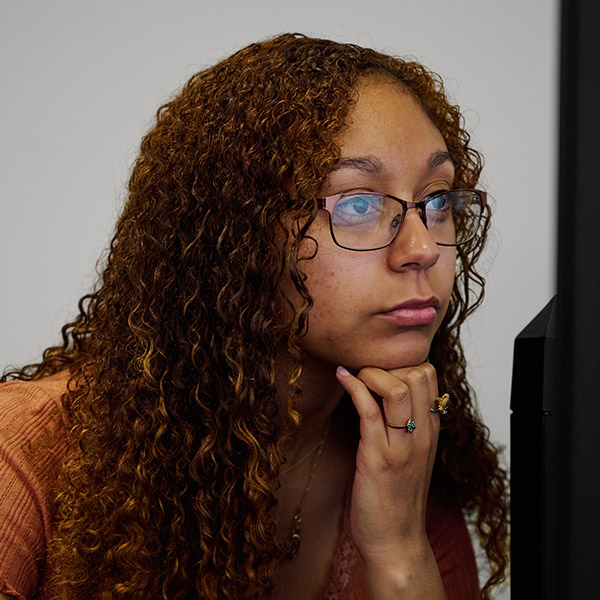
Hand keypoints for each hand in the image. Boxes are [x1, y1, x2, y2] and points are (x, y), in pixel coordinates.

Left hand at [336, 363, 445, 597]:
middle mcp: (422, 434)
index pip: (429, 376)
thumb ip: (407, 424)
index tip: (380, 370)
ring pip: (397, 388)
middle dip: (388, 365)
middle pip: (418, 374)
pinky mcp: (378, 458)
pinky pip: (368, 412)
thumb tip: (383, 391)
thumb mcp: (412, 454)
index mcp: (431, 431)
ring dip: (371, 374)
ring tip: (355, 377)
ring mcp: (402, 446)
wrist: (396, 542)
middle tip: (367, 375)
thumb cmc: (398, 498)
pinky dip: (353, 387)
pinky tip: (342, 378)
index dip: (403, 364)